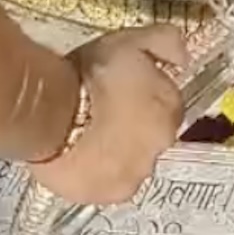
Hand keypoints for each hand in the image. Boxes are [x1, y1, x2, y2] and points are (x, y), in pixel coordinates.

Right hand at [29, 25, 185, 204]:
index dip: (146, 94)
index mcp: (169, 108)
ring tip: (89, 133)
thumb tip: (183, 56)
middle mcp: (160, 146)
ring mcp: (136, 174)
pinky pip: (109, 181)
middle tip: (105, 109)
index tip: (125, 87)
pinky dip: (100, 171)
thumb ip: (165, 41)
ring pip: (132, 160)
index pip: (168, 103)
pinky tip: (81, 154)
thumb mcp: (130, 39)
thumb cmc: (89, 74)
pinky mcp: (110, 194)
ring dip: (119, 149)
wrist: (50, 114)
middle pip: (152, 134)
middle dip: (136, 124)